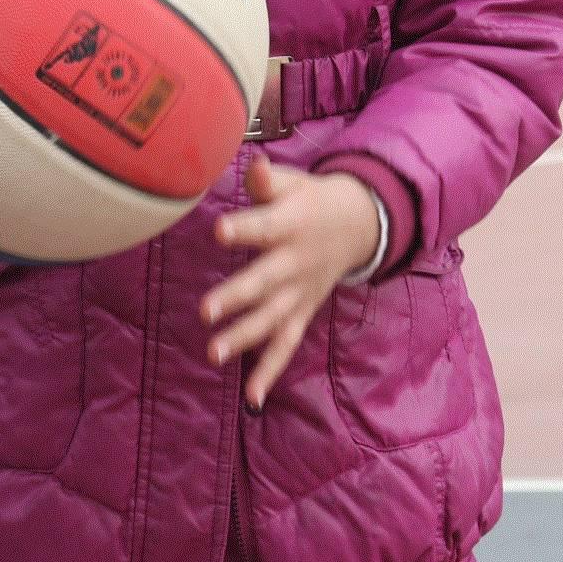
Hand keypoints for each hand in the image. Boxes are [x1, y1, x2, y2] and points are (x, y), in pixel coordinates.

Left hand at [202, 157, 381, 407]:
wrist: (357, 226)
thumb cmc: (310, 200)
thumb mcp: (295, 182)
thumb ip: (268, 180)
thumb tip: (252, 165)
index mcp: (292, 225)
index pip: (264, 227)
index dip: (243, 228)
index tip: (219, 229)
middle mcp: (295, 263)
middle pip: (264, 281)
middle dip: (236, 297)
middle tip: (205, 311)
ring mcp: (300, 293)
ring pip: (271, 319)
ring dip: (244, 337)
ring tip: (213, 353)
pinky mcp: (302, 312)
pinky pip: (286, 344)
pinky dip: (270, 370)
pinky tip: (252, 396)